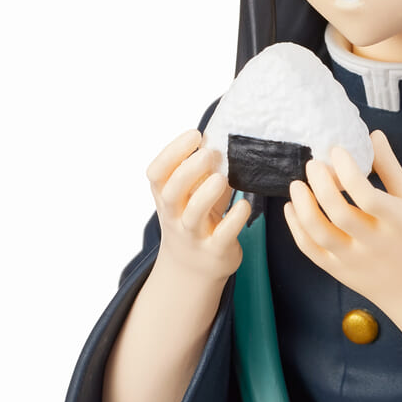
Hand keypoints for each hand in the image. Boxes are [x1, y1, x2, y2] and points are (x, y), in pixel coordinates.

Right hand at [146, 128, 252, 282]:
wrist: (193, 267)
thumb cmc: (196, 217)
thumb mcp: (191, 193)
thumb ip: (200, 169)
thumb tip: (217, 133)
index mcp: (166, 196)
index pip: (157, 173)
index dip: (172, 152)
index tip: (194, 135)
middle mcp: (175, 216)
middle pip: (171, 193)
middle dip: (188, 171)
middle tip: (209, 153)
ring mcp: (193, 235)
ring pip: (193, 215)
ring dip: (207, 194)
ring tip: (222, 178)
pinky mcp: (215, 251)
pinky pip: (222, 235)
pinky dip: (235, 219)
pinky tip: (244, 205)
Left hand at [283, 130, 401, 323]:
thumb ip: (391, 169)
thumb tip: (374, 135)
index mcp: (398, 223)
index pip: (367, 195)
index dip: (348, 170)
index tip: (336, 150)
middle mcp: (375, 244)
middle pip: (339, 213)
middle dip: (320, 183)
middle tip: (313, 164)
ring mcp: (355, 261)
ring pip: (320, 233)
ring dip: (303, 205)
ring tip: (297, 184)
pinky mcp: (340, 273)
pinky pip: (311, 251)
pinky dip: (297, 228)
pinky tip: (293, 208)